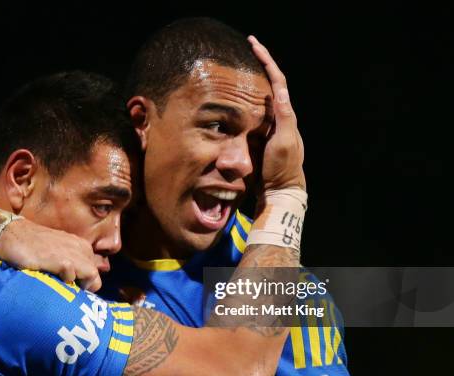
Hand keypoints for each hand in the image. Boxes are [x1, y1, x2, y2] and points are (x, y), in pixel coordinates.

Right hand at [0, 218, 101, 290]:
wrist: (13, 234)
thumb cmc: (34, 246)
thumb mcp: (58, 251)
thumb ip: (71, 263)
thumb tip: (78, 284)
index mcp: (81, 246)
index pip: (95, 272)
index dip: (86, 285)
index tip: (72, 290)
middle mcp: (79, 248)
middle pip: (95, 276)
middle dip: (84, 288)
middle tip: (66, 293)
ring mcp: (70, 252)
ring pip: (90, 274)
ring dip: (78, 286)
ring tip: (60, 289)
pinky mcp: (58, 259)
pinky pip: (72, 274)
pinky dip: (65, 281)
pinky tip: (52, 280)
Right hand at [248, 36, 305, 191]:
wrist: (278, 189)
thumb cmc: (283, 166)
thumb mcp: (285, 142)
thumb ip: (284, 117)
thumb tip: (280, 90)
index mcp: (286, 114)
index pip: (278, 80)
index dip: (267, 61)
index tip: (254, 44)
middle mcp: (278, 116)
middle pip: (269, 84)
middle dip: (259, 64)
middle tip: (247, 47)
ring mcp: (268, 126)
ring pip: (258, 98)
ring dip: (249, 81)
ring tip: (238, 65)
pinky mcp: (258, 136)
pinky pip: (249, 114)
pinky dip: (241, 102)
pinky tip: (231, 98)